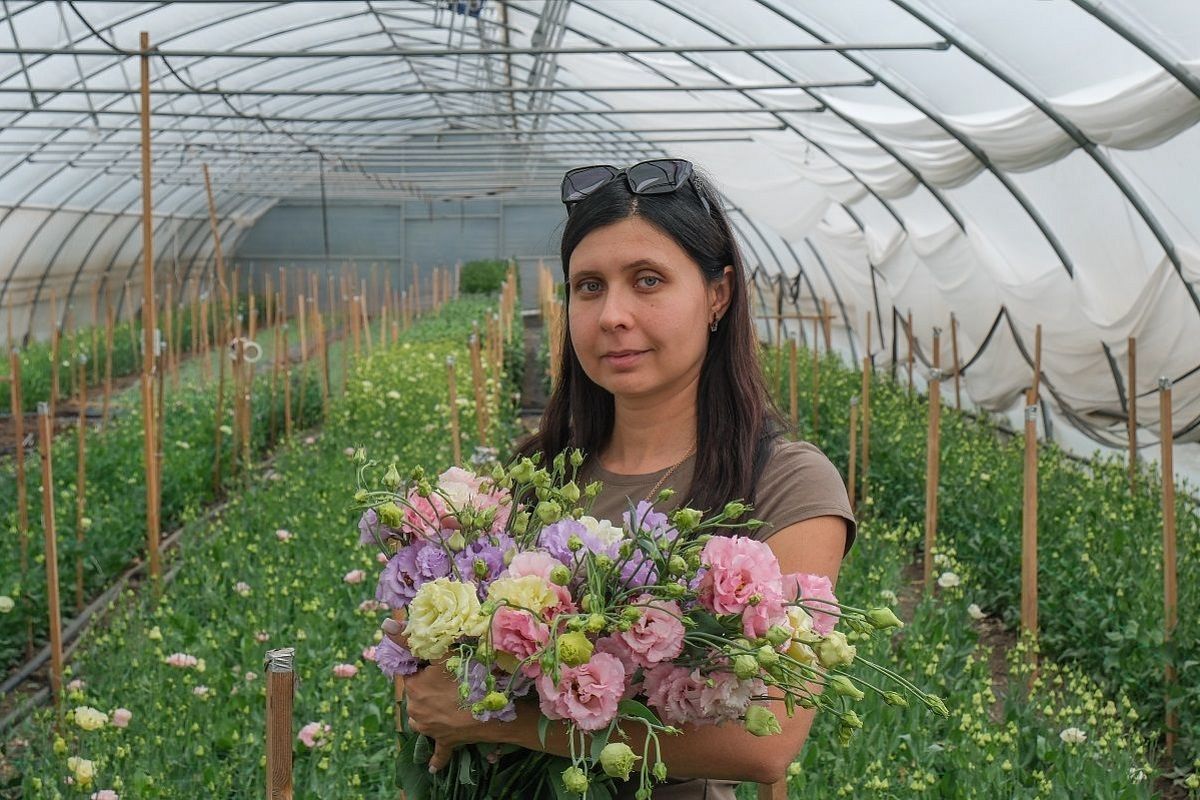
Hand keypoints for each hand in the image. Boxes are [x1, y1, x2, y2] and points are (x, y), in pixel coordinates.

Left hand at [379, 618, 490, 772]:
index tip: (436, 663)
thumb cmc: (468, 676)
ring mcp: (429, 728)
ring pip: (425, 717)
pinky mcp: (444, 742)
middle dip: (430, 687)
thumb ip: (410, 639)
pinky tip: (431, 767)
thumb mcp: (442, 652)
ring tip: (452, 702)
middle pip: (419, 693)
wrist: (491, 710)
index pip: (412, 672)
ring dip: (433, 711)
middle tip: (451, 679)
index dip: (424, 666)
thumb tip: (385, 623)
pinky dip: (435, 758)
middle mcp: (415, 709)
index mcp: (413, 687)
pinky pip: (437, 751)